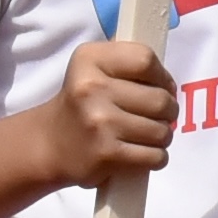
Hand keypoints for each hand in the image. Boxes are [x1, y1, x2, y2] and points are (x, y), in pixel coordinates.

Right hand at [25, 33, 179, 190]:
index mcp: (90, 59)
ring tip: (147, 136)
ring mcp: (99, 122)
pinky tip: (142, 154)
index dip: (162, 76)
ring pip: (162, 131)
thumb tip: (168, 81)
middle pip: (161, 99)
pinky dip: (156, 158)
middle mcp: (92, 87)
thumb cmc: (81, 104)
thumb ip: (127, 61)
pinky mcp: (107, 153)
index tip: (159, 88)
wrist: (49, 144)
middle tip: (157, 116)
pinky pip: (155, 156)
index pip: (146, 60)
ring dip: (162, 136)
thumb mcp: (93, 68)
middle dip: (168, 111)